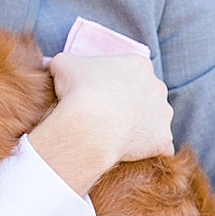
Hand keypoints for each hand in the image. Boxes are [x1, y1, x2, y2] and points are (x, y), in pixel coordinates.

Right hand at [28, 53, 173, 194]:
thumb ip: (62, 62)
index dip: (114, 84)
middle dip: (131, 103)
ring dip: (140, 126)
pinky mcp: (164, 139)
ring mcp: (164, 114)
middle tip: (107, 115)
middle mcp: (157, 87)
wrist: (91, 126)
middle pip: (146, 94)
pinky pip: (159, 146)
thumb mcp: (63, 65)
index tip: (99, 94)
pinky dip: (147, 149)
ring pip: (155, 120)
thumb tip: (51, 65)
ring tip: (116, 135)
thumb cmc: (78, 91)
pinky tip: (130, 153)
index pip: (131, 72)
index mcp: (138, 65)